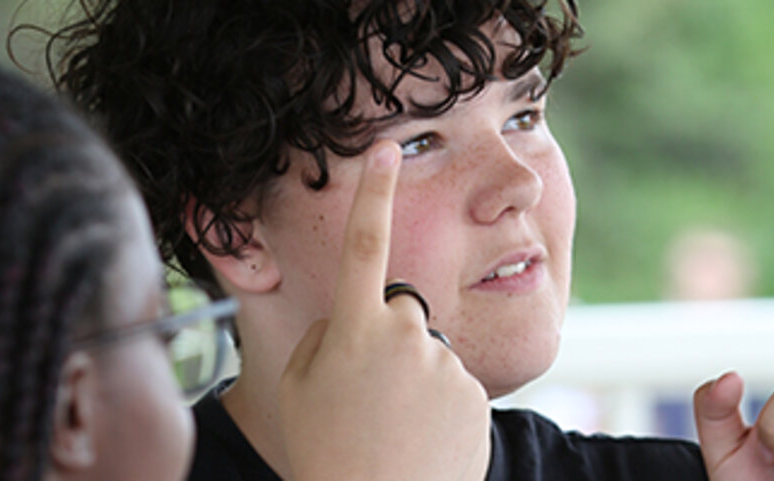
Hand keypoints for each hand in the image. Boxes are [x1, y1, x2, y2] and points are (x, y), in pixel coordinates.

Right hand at [276, 142, 492, 480]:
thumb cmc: (327, 452)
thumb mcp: (299, 388)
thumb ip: (325, 337)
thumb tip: (356, 321)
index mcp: (353, 328)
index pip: (363, 244)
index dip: (374, 193)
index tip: (385, 150)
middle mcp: (404, 335)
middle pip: (400, 309)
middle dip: (386, 336)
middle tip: (365, 394)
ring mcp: (444, 365)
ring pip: (425, 353)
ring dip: (410, 381)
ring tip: (390, 429)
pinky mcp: (474, 393)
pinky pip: (450, 386)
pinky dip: (436, 410)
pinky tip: (418, 442)